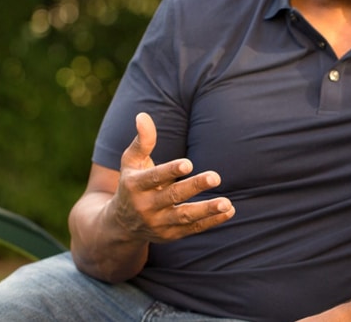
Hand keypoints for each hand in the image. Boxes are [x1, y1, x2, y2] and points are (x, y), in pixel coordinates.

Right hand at [108, 112, 234, 241]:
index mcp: (135, 186)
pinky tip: (229, 211)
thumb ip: (142, 141)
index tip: (188, 163)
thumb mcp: (131, 162)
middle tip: (216, 176)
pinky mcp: (170, 235)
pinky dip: (211, 221)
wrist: (120, 226)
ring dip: (206, 210)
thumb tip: (143, 115)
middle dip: (194, 187)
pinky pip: (193, 228)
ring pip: (185, 217)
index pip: (154, 178)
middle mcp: (146, 207)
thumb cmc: (130, 184)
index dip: (170, 170)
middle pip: (172, 196)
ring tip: (227, 203)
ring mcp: (158, 223)